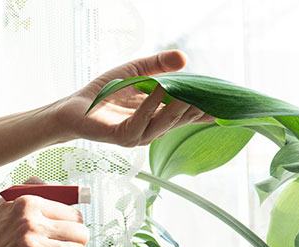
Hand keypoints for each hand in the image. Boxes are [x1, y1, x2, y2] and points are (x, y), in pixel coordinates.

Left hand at [51, 50, 214, 146]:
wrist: (74, 108)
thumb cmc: (105, 92)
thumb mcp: (137, 72)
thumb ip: (159, 65)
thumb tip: (184, 58)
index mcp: (160, 117)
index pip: (188, 115)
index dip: (206, 109)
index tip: (224, 102)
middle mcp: (153, 130)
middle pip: (181, 119)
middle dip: (197, 108)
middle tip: (212, 96)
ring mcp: (139, 136)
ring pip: (165, 123)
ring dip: (178, 108)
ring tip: (190, 94)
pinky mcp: (122, 136)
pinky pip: (140, 122)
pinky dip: (151, 105)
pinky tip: (159, 90)